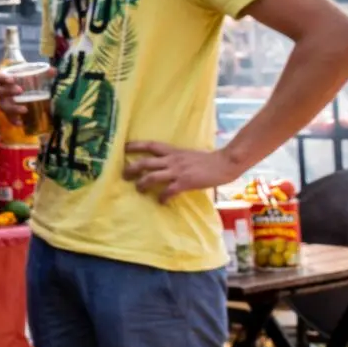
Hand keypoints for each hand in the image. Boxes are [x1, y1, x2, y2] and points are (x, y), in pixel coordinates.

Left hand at [124, 141, 241, 199]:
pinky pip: (167, 191)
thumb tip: (165, 163)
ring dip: (142, 184)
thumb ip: (175, 158)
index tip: (123, 148)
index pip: (149, 145)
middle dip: (131, 169)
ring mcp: (177, 171)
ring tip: (138, 189)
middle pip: (145, 162)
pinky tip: (160, 202)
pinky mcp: (185, 182)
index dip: (135, 146)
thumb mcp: (187, 154)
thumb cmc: (207, 160)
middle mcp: (171, 160)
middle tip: (123, 175)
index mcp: (172, 151)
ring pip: (151, 177)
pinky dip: (162, 197)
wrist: (224, 163)